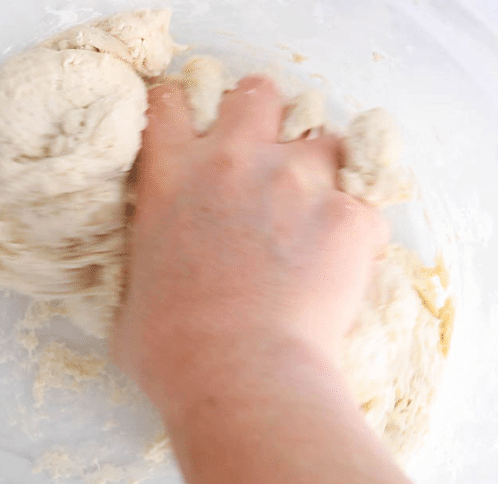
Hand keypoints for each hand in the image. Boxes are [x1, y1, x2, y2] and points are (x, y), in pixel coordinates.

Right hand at [113, 77, 388, 410]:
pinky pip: (365, 207)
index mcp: (171, 178)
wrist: (238, 376)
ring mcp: (295, 182)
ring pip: (326, 140)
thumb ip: (147, 262)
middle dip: (265, 116)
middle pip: (257, 94)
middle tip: (269, 157)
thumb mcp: (132, 294)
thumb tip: (153, 273)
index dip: (187, 110)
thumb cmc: (170, 351)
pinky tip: (345, 265)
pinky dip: (357, 231)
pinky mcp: (347, 215)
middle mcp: (232, 163)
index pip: (171, 103)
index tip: (200, 133)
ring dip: (322, 170)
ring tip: (318, 216)